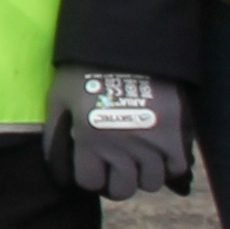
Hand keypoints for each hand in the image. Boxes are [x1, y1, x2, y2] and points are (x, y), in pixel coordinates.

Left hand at [44, 66, 194, 198]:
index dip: (91, 175)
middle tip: (118, 163)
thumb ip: (54, 137)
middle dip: (117, 179)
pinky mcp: (174, 133)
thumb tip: (58, 174)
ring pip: (149, 183)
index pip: (89, 182)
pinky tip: (160, 151)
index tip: (94, 165)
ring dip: (144, 173)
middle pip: (121, 190)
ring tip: (140, 155)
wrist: (128, 38)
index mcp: (88, 139)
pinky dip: (169, 165)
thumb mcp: (59, 99)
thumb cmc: (86, 67)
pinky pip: (176, 168)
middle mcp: (119, 147)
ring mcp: (150, 142)